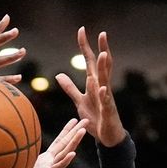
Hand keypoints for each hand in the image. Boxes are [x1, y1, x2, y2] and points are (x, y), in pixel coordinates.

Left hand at [0, 118, 87, 167]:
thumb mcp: (20, 160)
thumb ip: (21, 150)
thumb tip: (16, 136)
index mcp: (45, 159)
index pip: (59, 142)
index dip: (67, 131)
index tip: (75, 120)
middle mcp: (49, 164)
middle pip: (66, 145)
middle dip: (76, 133)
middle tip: (87, 120)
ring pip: (63, 155)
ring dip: (74, 143)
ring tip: (82, 132)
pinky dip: (64, 162)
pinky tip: (72, 154)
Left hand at [55, 27, 125, 146]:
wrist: (107, 137)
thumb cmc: (96, 118)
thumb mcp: (79, 101)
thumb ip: (70, 88)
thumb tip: (58, 75)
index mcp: (94, 84)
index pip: (89, 61)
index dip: (85, 46)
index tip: (81, 30)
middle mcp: (102, 87)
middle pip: (102, 65)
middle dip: (102, 49)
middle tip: (103, 33)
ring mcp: (106, 98)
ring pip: (105, 80)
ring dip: (104, 67)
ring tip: (103, 54)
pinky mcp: (108, 111)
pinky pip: (106, 101)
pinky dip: (104, 94)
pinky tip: (102, 87)